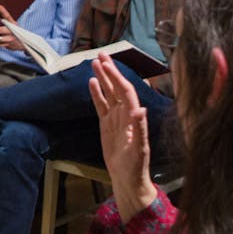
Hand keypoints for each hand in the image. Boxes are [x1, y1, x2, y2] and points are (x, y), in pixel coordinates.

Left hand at [0, 6, 23, 50]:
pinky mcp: (5, 45)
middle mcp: (11, 32)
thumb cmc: (15, 30)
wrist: (22, 42)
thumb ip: (6, 16)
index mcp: (12, 25)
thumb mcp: (12, 23)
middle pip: (0, 30)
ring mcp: (8, 40)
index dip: (4, 12)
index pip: (8, 17)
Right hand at [87, 52, 157, 220]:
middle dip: (110, 71)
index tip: (107, 64)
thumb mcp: (139, 148)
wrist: (128, 178)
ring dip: (103, 78)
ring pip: (109, 93)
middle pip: (117, 87)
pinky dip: (97, 93)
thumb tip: (140, 109)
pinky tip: (91, 83)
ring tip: (94, 64)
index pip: (125, 91)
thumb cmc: (136, 165)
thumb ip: (140, 128)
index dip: (116, 77)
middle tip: (100, 55)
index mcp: (134, 116)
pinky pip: (101, 105)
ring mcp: (116, 118)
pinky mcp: (107, 125)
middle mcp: (125, 113)